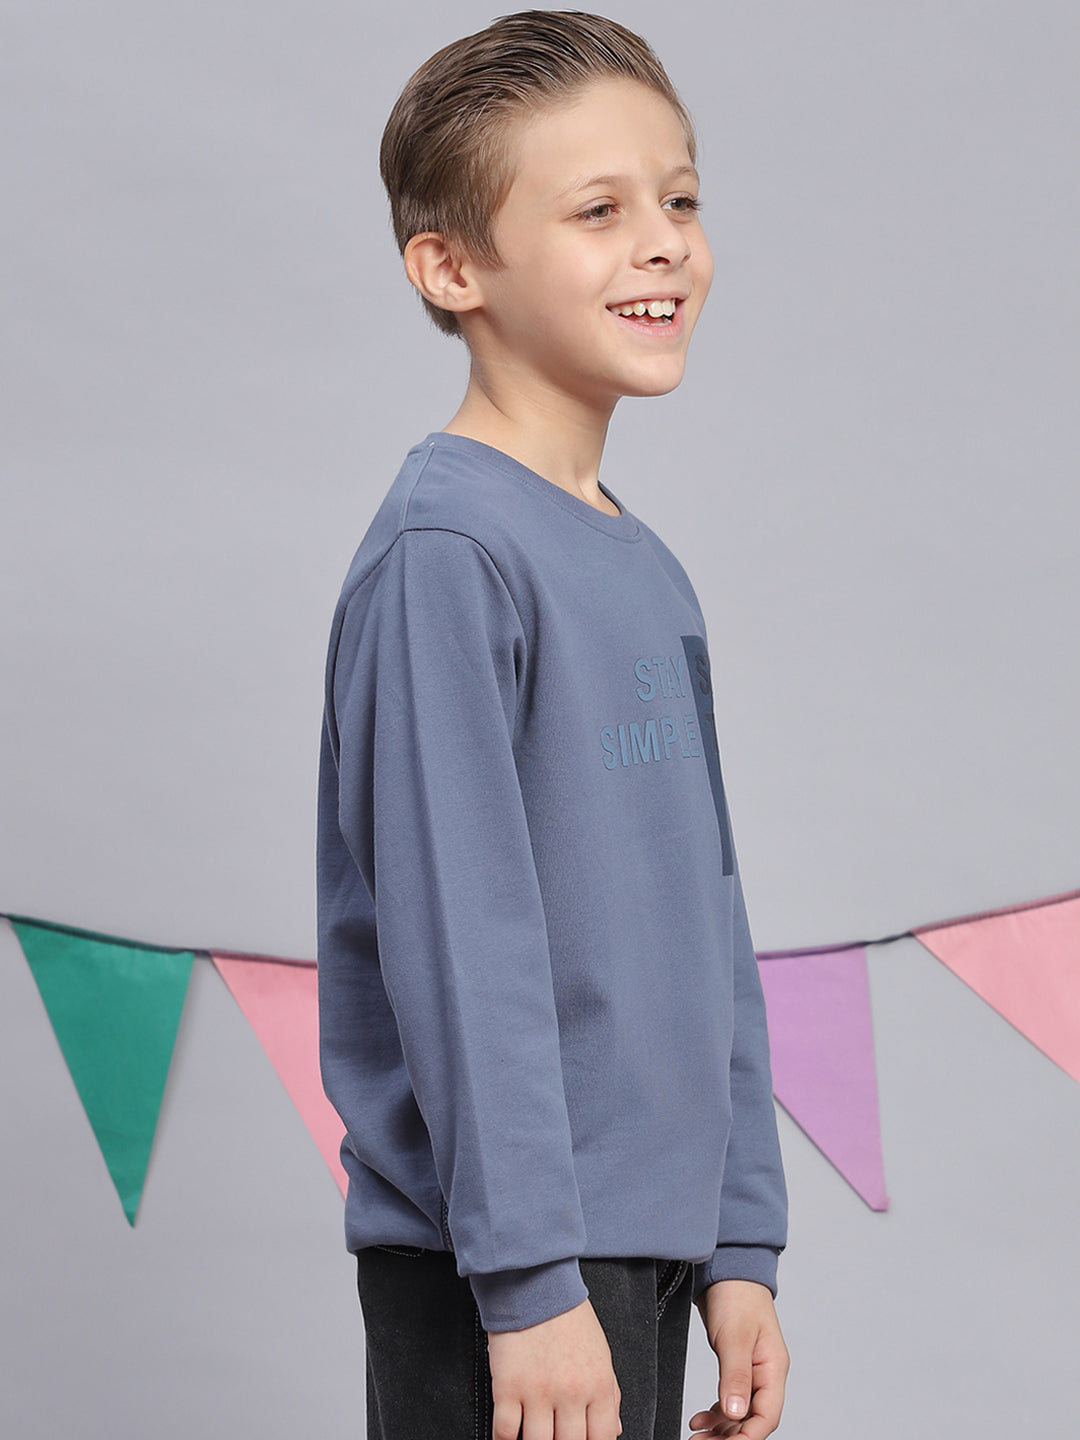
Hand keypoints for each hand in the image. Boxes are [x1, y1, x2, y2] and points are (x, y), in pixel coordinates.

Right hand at [487, 1297, 621, 1439]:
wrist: (535, 1284)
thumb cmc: (569, 1318)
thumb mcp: (600, 1353)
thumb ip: (610, 1395)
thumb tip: (613, 1430)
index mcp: (597, 1385)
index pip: (602, 1439)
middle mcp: (570, 1393)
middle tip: (555, 1436)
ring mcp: (538, 1391)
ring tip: (535, 1437)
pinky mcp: (508, 1386)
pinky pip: (505, 1431)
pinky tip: (509, 1437)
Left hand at [688, 1280, 788, 1438]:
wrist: (728, 1268)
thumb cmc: (736, 1295)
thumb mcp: (734, 1336)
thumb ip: (735, 1375)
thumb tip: (735, 1413)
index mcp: (773, 1368)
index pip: (767, 1416)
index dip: (747, 1437)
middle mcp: (765, 1374)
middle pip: (753, 1420)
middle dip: (729, 1438)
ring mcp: (752, 1371)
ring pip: (740, 1413)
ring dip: (720, 1429)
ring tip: (696, 1438)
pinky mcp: (736, 1366)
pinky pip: (730, 1400)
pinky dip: (716, 1414)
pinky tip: (699, 1420)